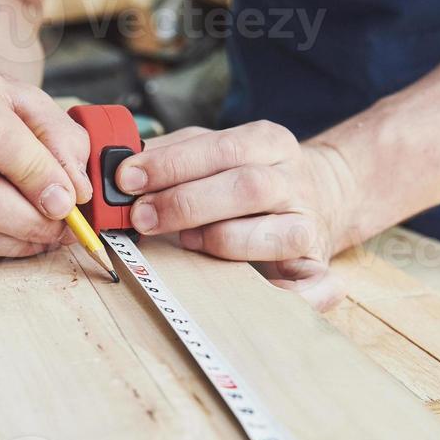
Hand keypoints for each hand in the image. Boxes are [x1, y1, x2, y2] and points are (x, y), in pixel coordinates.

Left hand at [114, 121, 358, 309]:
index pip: (221, 147)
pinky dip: (296, 296)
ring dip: (225, 240)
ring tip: (186, 242)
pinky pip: (320, 285)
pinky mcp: (319, 265)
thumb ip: (172, 155)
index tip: (127, 179)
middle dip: (188, 203)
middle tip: (142, 217)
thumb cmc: (246, 176)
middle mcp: (294, 181)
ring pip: (280, 234)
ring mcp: (309, 224)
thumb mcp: (215, 150)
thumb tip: (118, 167)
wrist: (320, 193)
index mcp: (268, 142)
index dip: (171, 164)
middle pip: (248, 187)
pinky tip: (264, 296)